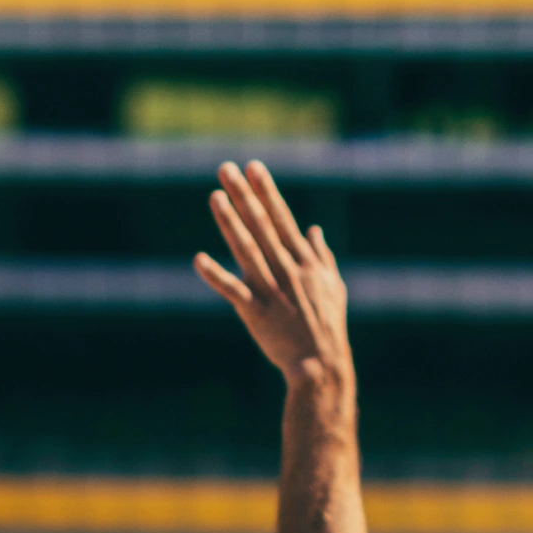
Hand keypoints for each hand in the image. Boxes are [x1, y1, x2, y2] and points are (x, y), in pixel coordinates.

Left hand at [195, 160, 352, 385]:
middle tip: (226, 169)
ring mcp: (272, 291)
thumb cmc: (328, 326)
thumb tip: (314, 230)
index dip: (267, 192)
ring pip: (247, 251)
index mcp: (305, 262)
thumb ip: (321, 256)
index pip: (282, 219)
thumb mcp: (333, 287)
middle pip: (262, 226)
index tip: (253, 167)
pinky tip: (199, 260)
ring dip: (230, 223)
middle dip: (244, 196)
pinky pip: (233, 292)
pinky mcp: (256, 314)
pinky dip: (216, 277)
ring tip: (214, 197)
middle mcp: (288, 270)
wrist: (322, 364)